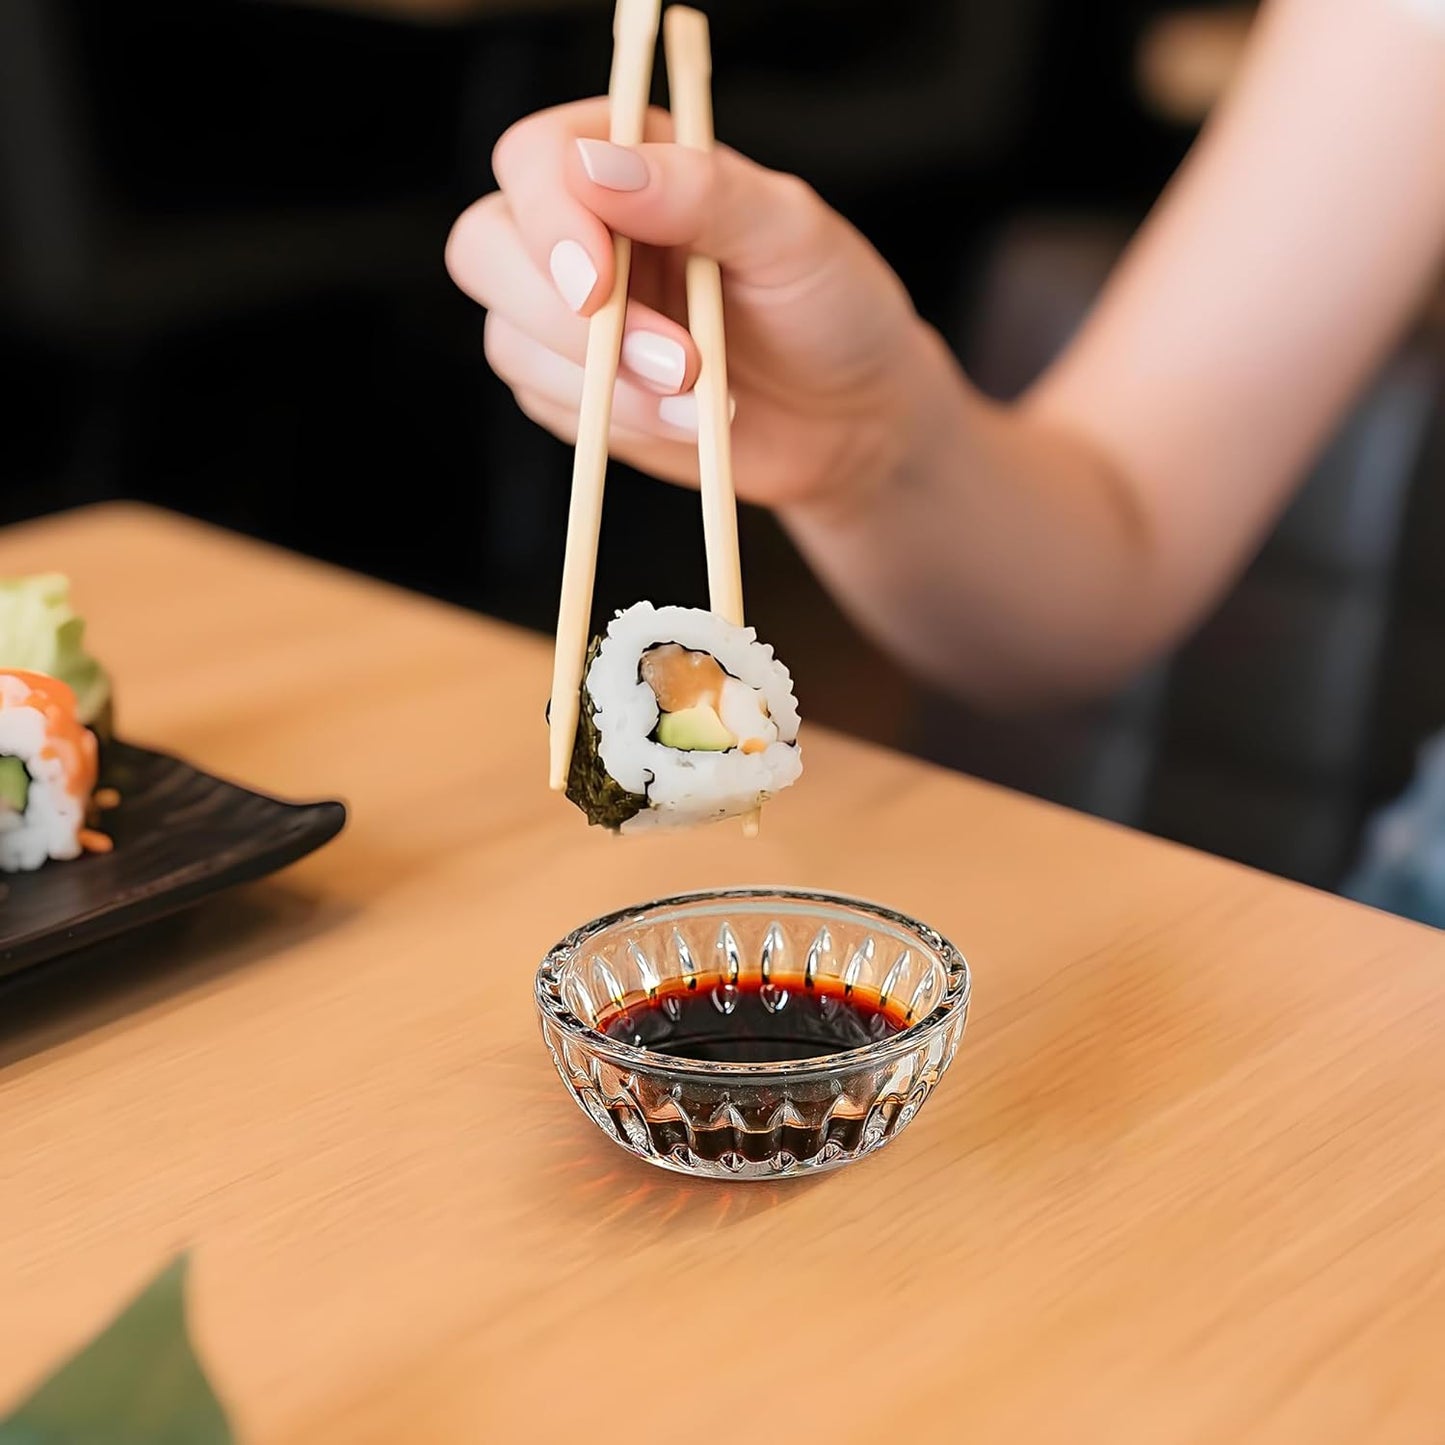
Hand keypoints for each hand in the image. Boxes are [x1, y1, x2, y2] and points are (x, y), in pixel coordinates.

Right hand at [445, 99, 933, 510]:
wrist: (850, 419)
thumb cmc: (832, 307)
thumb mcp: (791, 233)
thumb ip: (701, 191)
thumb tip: (596, 168)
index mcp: (632, 163)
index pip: (533, 161)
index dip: (548, 220)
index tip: (600, 287)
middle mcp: (585, 232)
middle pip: (486, 249)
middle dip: (563, 319)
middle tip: (676, 363)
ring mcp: (568, 318)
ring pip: (509, 341)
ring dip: (604, 384)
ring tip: (703, 400)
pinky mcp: (576, 393)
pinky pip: (546, 407)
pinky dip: (615, 423)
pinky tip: (686, 423)